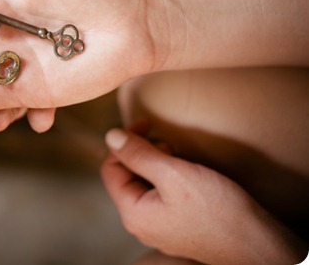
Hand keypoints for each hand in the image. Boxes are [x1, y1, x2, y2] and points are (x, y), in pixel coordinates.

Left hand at [101, 127, 306, 264]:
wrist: (257, 244)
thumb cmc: (217, 210)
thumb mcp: (174, 174)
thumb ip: (139, 154)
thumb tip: (111, 136)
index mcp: (132, 213)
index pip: (110, 168)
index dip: (123, 142)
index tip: (145, 123)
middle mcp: (140, 223)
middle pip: (126, 176)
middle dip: (142, 153)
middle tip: (168, 144)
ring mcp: (158, 227)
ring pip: (145, 184)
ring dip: (156, 163)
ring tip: (179, 157)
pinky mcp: (176, 226)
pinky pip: (161, 195)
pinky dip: (168, 178)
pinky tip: (187, 173)